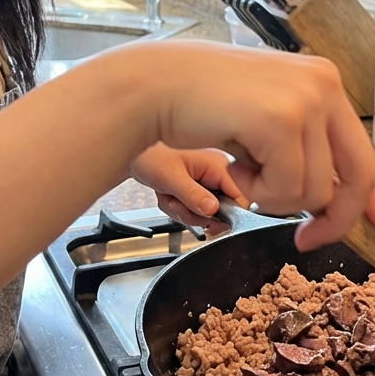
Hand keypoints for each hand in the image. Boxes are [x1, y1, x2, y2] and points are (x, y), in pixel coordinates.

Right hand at [123, 41, 374, 249]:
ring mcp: (305, 100)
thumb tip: (336, 201)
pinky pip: (286, 189)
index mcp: (324, 82)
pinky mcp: (281, 120)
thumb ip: (305, 150)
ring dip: (273, 197)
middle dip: (332, 220)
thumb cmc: (203, 104)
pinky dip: (256, 191)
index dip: (371, 199)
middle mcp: (324, 85)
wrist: (156, 85)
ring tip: (242, 167)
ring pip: (314, 192)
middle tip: (302, 238)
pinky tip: (233, 162)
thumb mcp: (268, 121)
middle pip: (356, 178)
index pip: (365, 153)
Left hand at [129, 143, 248, 234]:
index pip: (240, 198)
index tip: (206, 221)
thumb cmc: (149, 156)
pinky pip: (196, 210)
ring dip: (184, 211)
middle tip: (177, 204)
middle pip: (222, 210)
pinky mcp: (200, 186)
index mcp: (219, 164)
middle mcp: (218, 172)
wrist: (134, 154)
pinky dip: (179, 209)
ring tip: (169, 196)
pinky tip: (169, 196)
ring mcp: (209, 180)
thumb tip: (213, 211)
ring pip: (207, 213)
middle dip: (195, 214)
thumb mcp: (170, 178)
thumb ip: (192, 195)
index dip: (225, 215)